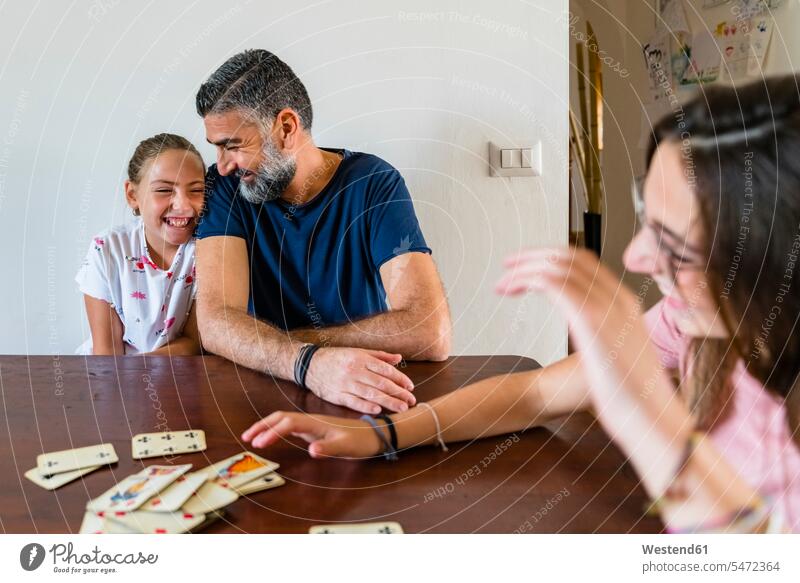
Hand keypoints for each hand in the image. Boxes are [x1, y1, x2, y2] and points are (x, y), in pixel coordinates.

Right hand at [241, 411, 383, 458]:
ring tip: (252, 437)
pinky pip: (289, 426)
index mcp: (315, 423)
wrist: (374, 434)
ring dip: (267, 426)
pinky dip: (276, 430)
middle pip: (280, 418)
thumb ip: (328, 448)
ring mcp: (311, 424)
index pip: (287, 424)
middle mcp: (310, 420)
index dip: (271, 432)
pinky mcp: (314, 429)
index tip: (258, 444)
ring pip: (283, 420)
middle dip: (262, 426)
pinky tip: (272, 436)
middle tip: (245, 437)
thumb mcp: (345, 447)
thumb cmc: (360, 441)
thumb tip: (311, 450)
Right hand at [303, 347, 414, 413]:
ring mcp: (345, 384)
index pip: (385, 369)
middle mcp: (355, 371)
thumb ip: (379, 356)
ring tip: (402, 408)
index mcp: (361, 358)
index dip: (400, 379)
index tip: (410, 387)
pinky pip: (354, 402)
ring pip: (370, 394)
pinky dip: (366, 406)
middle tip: (411, 401)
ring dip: (388, 402)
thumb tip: (399, 358)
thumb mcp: (358, 352)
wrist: (309, 364)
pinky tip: (378, 410)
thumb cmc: (337, 358)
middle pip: (381, 383)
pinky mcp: (337, 396)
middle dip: (398, 393)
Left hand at [496, 247, 690, 493]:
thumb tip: (602, 356)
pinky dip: (527, 279)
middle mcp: (618, 299)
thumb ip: (611, 348)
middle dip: (535, 257)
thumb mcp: (622, 364)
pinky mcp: (590, 319)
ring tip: (502, 283)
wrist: (652, 421)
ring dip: (526, 268)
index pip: (587, 264)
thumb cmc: (636, 403)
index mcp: (626, 306)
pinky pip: (554, 283)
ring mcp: (607, 306)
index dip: (553, 261)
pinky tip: (511, 291)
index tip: (528, 269)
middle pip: (573, 257)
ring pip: (559, 266)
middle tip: (509, 265)